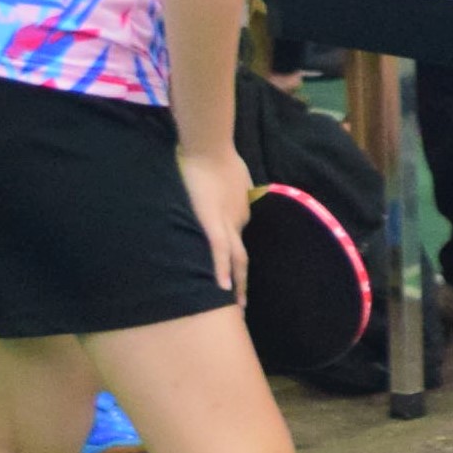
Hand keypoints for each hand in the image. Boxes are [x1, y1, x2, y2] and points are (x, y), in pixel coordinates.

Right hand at [180, 145, 250, 298]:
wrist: (208, 148)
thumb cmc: (213, 157)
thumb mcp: (225, 179)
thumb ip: (226, 191)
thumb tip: (217, 193)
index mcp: (236, 213)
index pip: (238, 242)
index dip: (237, 260)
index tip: (237, 276)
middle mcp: (235, 222)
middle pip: (242, 257)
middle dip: (242, 280)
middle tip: (243, 304)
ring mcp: (226, 223)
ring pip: (235, 259)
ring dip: (237, 282)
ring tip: (238, 304)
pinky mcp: (213, 221)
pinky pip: (219, 249)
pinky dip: (221, 268)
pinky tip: (222, 287)